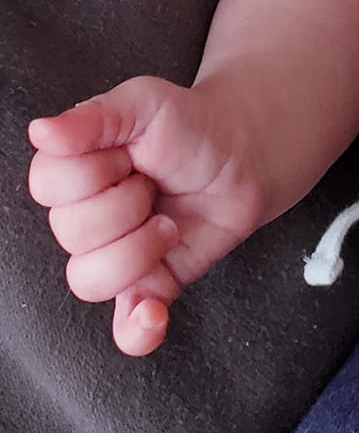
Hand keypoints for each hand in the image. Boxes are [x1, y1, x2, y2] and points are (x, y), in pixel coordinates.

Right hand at [28, 79, 263, 355]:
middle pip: (73, 235)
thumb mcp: (143, 102)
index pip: (49, 187)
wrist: (243, 153)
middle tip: (154, 182)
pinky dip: (137, 329)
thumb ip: (93, 117)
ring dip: (138, 250)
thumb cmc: (189, 124)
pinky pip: (126, 329)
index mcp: (71, 172)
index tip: (128, 153)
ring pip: (88, 280)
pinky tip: (152, 312)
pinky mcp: (150, 285)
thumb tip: (41, 131)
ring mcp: (114, 256)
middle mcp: (83, 218)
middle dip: (126, 205)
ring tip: (168, 223)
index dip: (94, 171)